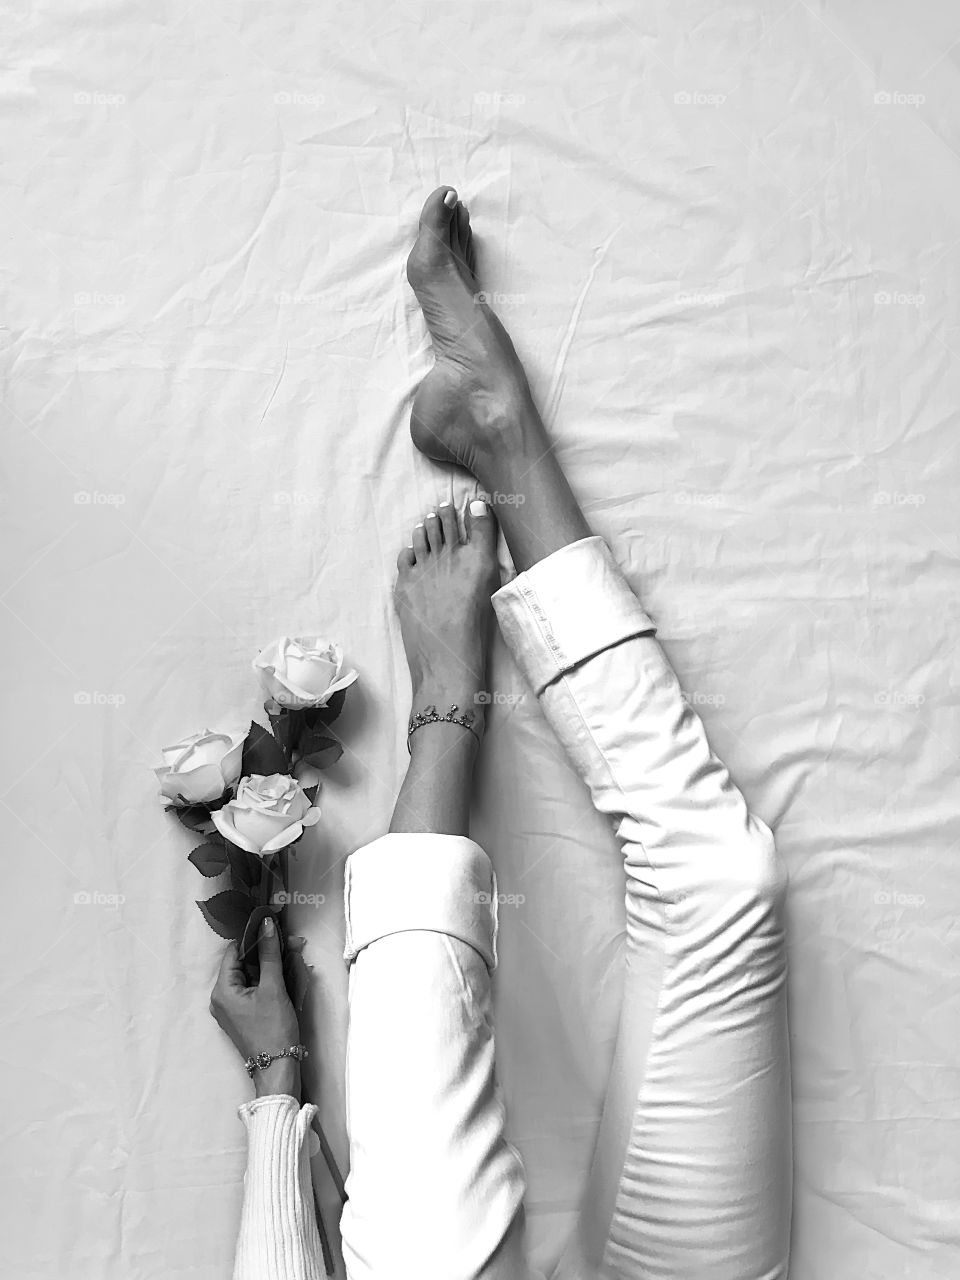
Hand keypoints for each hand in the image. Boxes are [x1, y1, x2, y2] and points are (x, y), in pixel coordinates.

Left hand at [210, 916, 301, 1099]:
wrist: (278, 1067)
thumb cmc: (273, 1028)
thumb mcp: (273, 988)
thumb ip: (269, 954)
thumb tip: (266, 924)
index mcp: (222, 990)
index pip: (234, 951)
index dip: (254, 939)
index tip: (274, 930)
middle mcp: (221, 998)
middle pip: (243, 963)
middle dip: (268, 953)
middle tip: (292, 945)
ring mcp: (231, 1008)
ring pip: (251, 976)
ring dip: (271, 966)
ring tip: (294, 959)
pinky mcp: (242, 1015)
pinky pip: (253, 990)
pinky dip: (269, 981)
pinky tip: (288, 976)